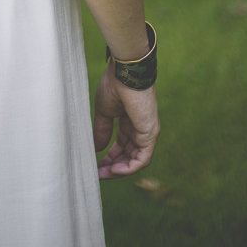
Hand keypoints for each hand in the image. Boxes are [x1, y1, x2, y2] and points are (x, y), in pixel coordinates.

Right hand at [93, 63, 159, 178]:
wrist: (125, 73)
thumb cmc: (114, 86)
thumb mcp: (104, 111)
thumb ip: (102, 130)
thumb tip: (96, 148)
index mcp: (129, 122)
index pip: (122, 146)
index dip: (109, 157)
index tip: (96, 166)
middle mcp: (140, 129)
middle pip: (128, 155)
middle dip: (113, 166)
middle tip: (99, 174)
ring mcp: (147, 132)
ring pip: (136, 160)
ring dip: (120, 170)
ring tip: (104, 174)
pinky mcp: (150, 134)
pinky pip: (143, 159)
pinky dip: (130, 167)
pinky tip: (115, 170)